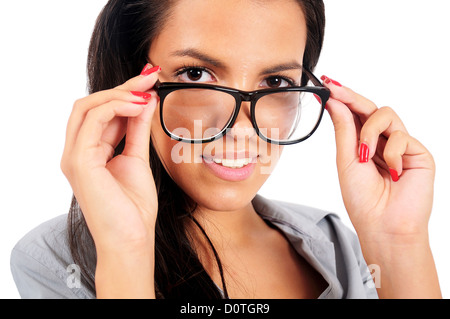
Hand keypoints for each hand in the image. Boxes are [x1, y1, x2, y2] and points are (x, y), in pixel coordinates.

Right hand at [61, 65, 160, 253]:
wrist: (131, 239)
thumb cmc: (133, 207)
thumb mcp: (138, 158)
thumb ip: (137, 129)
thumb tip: (145, 100)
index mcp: (89, 152)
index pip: (101, 112)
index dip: (125, 93)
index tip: (150, 81)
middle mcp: (77, 151)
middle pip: (91, 105)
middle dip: (122, 87)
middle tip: (150, 76)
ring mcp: (74, 156)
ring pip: (87, 108)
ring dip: (119, 94)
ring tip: (146, 90)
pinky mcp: (79, 161)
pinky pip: (92, 122)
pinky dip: (115, 107)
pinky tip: (138, 105)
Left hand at [322, 76, 434, 242]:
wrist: (383, 226)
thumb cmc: (362, 199)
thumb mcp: (346, 160)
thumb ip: (344, 130)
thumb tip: (334, 101)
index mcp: (363, 144)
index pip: (355, 114)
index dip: (343, 97)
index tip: (328, 83)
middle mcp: (381, 142)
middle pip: (371, 108)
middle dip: (352, 98)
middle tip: (335, 88)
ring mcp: (400, 146)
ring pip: (386, 115)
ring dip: (369, 133)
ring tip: (364, 156)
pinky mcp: (418, 153)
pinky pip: (401, 136)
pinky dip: (390, 153)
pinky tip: (390, 172)